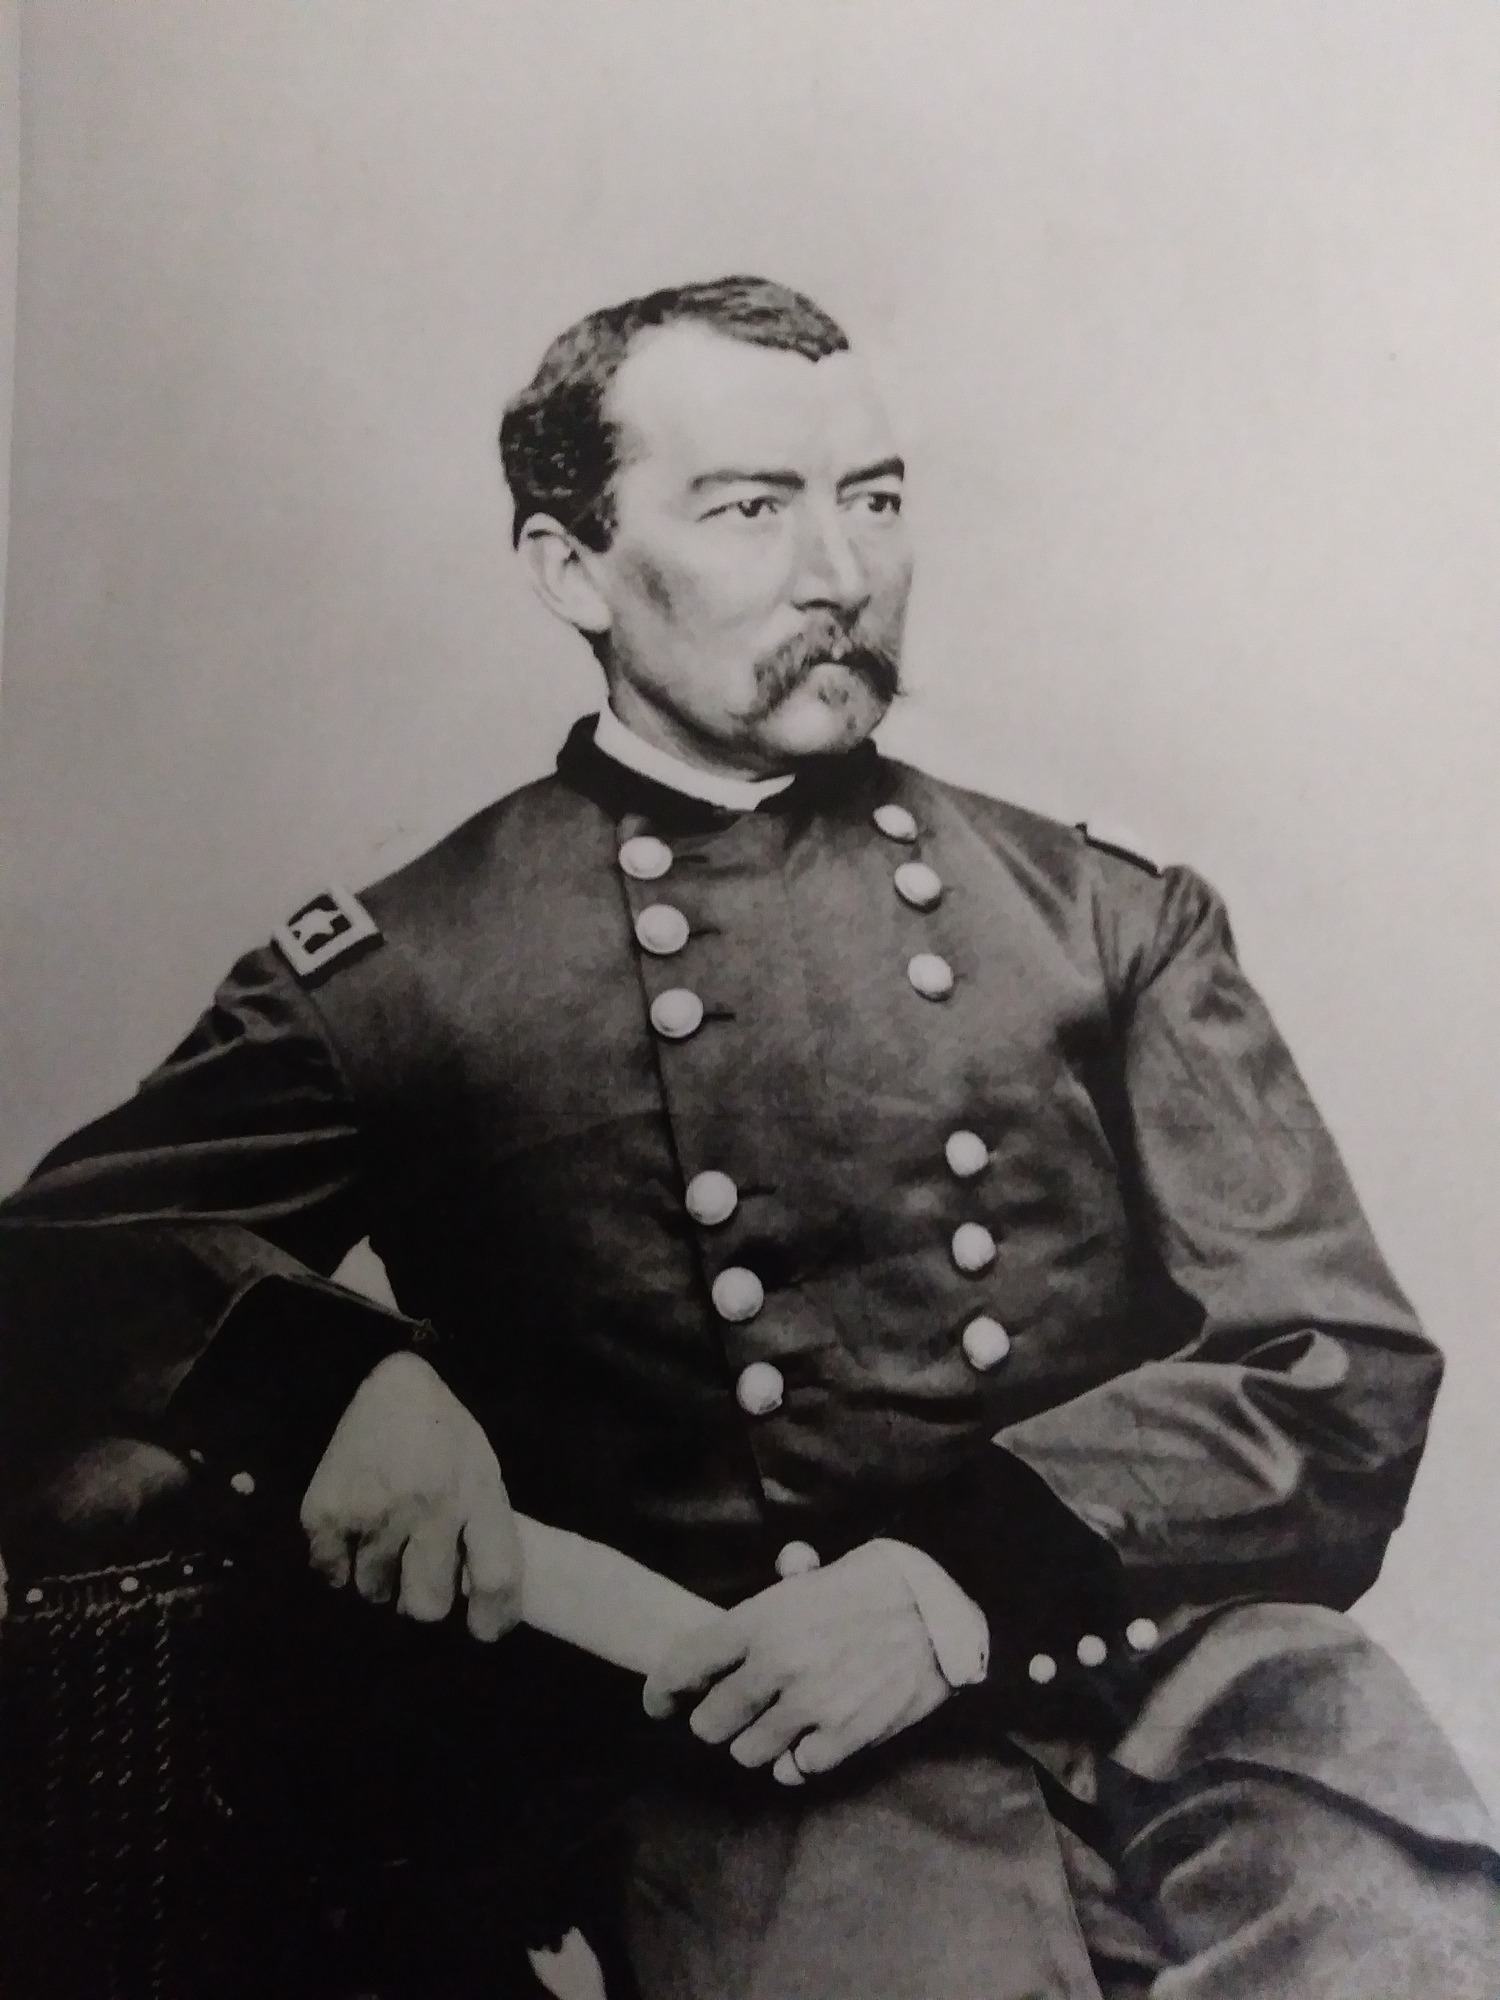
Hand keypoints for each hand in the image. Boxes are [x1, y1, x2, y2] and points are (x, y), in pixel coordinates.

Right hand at [299, 1351, 521, 1640]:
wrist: (385, 1383)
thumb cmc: (444, 1433)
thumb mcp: (482, 1471)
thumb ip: (484, 1529)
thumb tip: (476, 1598)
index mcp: (476, 1495)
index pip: (496, 1579)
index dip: (493, 1618)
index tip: (483, 1629)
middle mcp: (428, 1507)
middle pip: (427, 1604)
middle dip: (423, 1602)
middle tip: (419, 1578)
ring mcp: (374, 1511)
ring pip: (375, 1592)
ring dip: (381, 1578)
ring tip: (386, 1541)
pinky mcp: (328, 1510)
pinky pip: (331, 1573)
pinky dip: (340, 1564)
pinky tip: (354, 1535)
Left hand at [642, 1541, 949, 1782]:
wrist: (940, 1617)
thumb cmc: (879, 1588)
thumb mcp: (828, 1569)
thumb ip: (793, 1571)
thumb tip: (788, 1564)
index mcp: (763, 1619)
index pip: (687, 1664)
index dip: (662, 1690)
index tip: (657, 1704)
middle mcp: (778, 1666)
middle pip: (710, 1722)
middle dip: (711, 1721)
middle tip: (723, 1715)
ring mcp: (810, 1706)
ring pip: (749, 1753)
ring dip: (754, 1744)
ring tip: (767, 1729)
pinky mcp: (843, 1736)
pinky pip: (797, 1769)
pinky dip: (796, 1761)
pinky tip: (804, 1742)